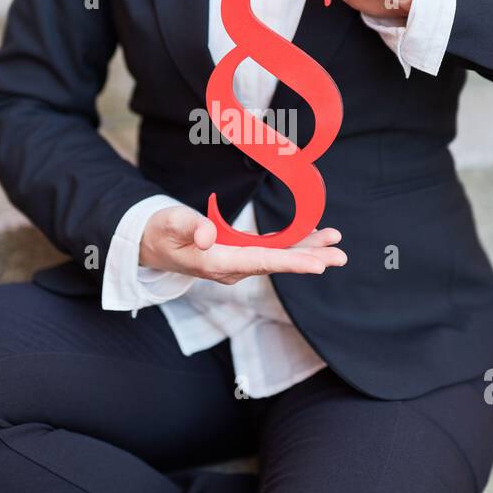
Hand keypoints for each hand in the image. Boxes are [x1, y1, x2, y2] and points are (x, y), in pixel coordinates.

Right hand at [139, 205, 346, 284]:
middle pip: (277, 264)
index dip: (290, 262)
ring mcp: (237, 264)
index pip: (260, 262)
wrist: (151, 244)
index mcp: (217, 262)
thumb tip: (209, 235)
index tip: (317, 264)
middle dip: (310, 259)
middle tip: (341, 256)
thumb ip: (190, 226)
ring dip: (307, 251)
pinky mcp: (240, 256)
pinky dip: (293, 245)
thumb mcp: (169, 223)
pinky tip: (313, 240)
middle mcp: (232, 269)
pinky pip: (271, 252)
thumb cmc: (160, 231)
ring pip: (278, 258)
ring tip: (335, 244)